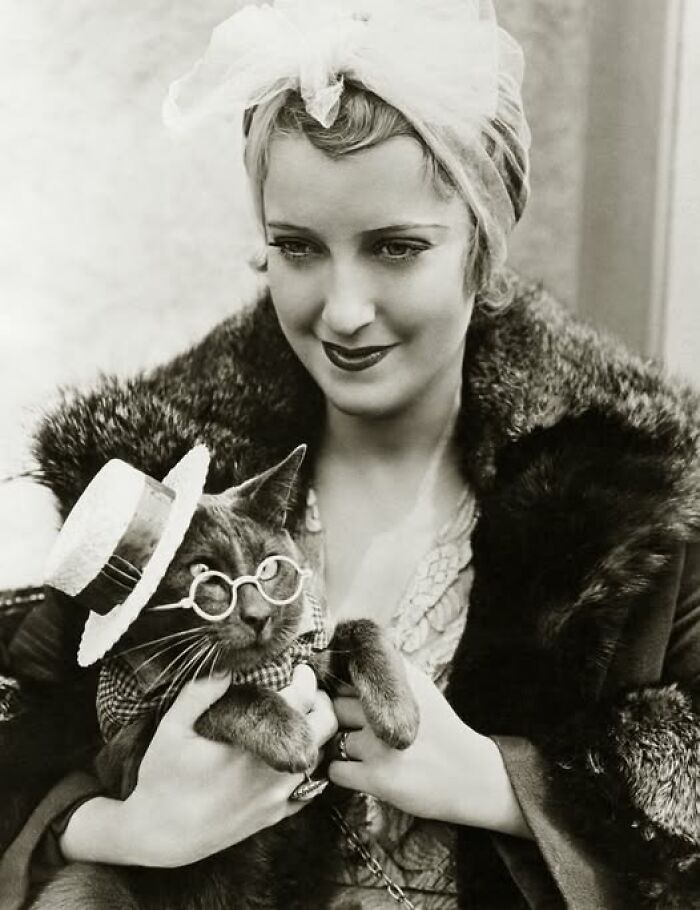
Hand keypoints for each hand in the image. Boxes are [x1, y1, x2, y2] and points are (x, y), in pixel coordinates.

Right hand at [60, 665, 337, 866]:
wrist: (158, 836)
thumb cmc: (162, 779)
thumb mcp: (172, 729)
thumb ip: (200, 693)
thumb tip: (226, 665)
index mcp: (252, 747)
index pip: (301, 703)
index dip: (307, 680)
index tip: (299, 670)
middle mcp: (272, 773)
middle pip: (324, 729)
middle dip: (321, 704)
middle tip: (307, 691)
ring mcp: (276, 799)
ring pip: (319, 757)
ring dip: (316, 734)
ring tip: (301, 717)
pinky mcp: (273, 817)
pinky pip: (307, 788)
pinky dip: (308, 766)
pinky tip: (293, 752)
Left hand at [329, 660, 530, 837]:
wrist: (472, 775)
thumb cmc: (441, 731)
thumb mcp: (421, 689)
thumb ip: (389, 672)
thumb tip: (354, 654)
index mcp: (397, 683)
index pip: (347, 675)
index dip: (344, 689)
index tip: (350, 700)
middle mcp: (386, 708)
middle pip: (335, 705)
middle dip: (340, 717)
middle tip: (357, 730)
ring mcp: (379, 744)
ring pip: (333, 737)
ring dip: (340, 746)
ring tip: (364, 752)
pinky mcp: (377, 778)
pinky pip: (335, 770)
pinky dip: (340, 772)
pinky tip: (360, 771)